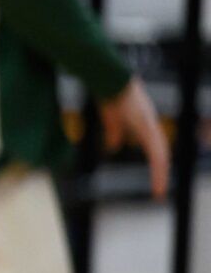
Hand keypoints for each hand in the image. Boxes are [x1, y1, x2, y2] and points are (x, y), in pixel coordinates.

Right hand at [100, 78, 168, 199]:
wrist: (110, 78)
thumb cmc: (110, 94)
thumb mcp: (111, 118)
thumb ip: (114, 133)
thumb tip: (115, 147)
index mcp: (145, 125)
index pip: (155, 150)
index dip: (156, 166)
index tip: (154, 182)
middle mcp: (152, 126)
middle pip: (161, 154)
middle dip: (160, 174)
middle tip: (158, 193)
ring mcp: (151, 125)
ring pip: (161, 154)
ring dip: (160, 173)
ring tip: (158, 190)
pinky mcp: (147, 125)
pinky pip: (155, 149)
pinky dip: (157, 165)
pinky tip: (157, 175)